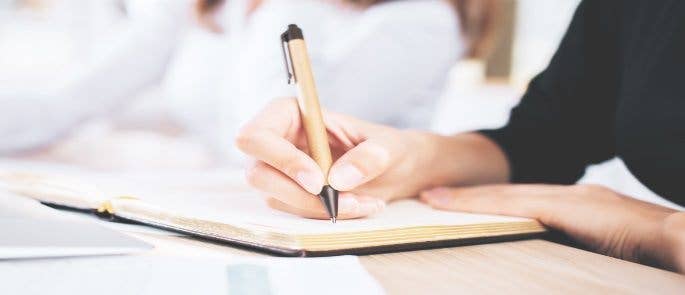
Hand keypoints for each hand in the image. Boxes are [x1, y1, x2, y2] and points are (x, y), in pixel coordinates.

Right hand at [236, 98, 439, 218]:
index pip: (257, 136)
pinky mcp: (288, 195)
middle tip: (338, 201)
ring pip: (276, 198)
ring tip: (361, 202)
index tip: (318, 181)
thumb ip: (369, 156)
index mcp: (289, 114)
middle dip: (298, 194)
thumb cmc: (386, 147)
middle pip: (257, 173)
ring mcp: (278, 171)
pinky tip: (356, 206)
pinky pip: (294, 213)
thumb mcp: (388, 147)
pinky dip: (324, 216)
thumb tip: (340, 178)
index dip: (281, 159)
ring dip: (318, 208)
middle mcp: (276, 141)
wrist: (394, 171)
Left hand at [420, 184, 684, 271]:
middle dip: (469, 196)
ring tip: (431, 200)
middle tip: (431, 197)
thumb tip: (550, 265)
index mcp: (578, 206)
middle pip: (507, 195)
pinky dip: (481, 204)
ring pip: (504, 196)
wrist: (679, 240)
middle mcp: (569, 195)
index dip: (490, 203)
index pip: (523, 203)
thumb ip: (573, 251)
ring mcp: (567, 197)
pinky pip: (512, 204)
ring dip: (466, 198)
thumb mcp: (602, 251)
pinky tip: (455, 205)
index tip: (460, 206)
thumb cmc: (648, 254)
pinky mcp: (565, 205)